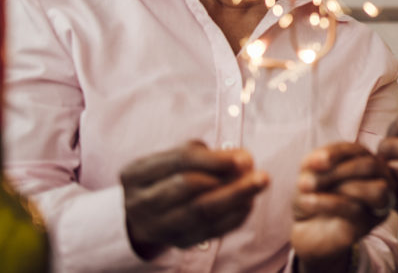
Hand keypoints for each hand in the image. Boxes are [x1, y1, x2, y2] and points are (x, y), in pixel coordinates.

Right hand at [120, 140, 268, 258]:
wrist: (141, 215)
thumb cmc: (165, 176)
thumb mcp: (172, 158)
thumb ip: (204, 155)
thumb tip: (242, 159)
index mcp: (137, 174)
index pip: (179, 160)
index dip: (214, 159)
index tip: (244, 157)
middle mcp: (142, 202)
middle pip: (190, 188)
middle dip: (229, 180)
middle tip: (261, 175)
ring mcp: (158, 226)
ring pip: (201, 212)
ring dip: (236, 197)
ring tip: (259, 185)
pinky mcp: (177, 242)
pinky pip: (210, 231)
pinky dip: (234, 216)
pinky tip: (248, 203)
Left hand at [291, 143, 394, 269]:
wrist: (308, 230)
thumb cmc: (315, 195)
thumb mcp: (311, 172)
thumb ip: (316, 161)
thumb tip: (320, 160)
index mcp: (367, 161)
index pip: (358, 150)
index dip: (335, 153)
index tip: (310, 163)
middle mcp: (381, 180)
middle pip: (370, 166)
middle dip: (337, 171)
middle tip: (305, 181)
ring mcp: (379, 204)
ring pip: (375, 189)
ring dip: (337, 186)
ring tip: (307, 190)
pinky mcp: (369, 224)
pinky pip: (356, 210)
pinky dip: (327, 203)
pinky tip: (307, 202)